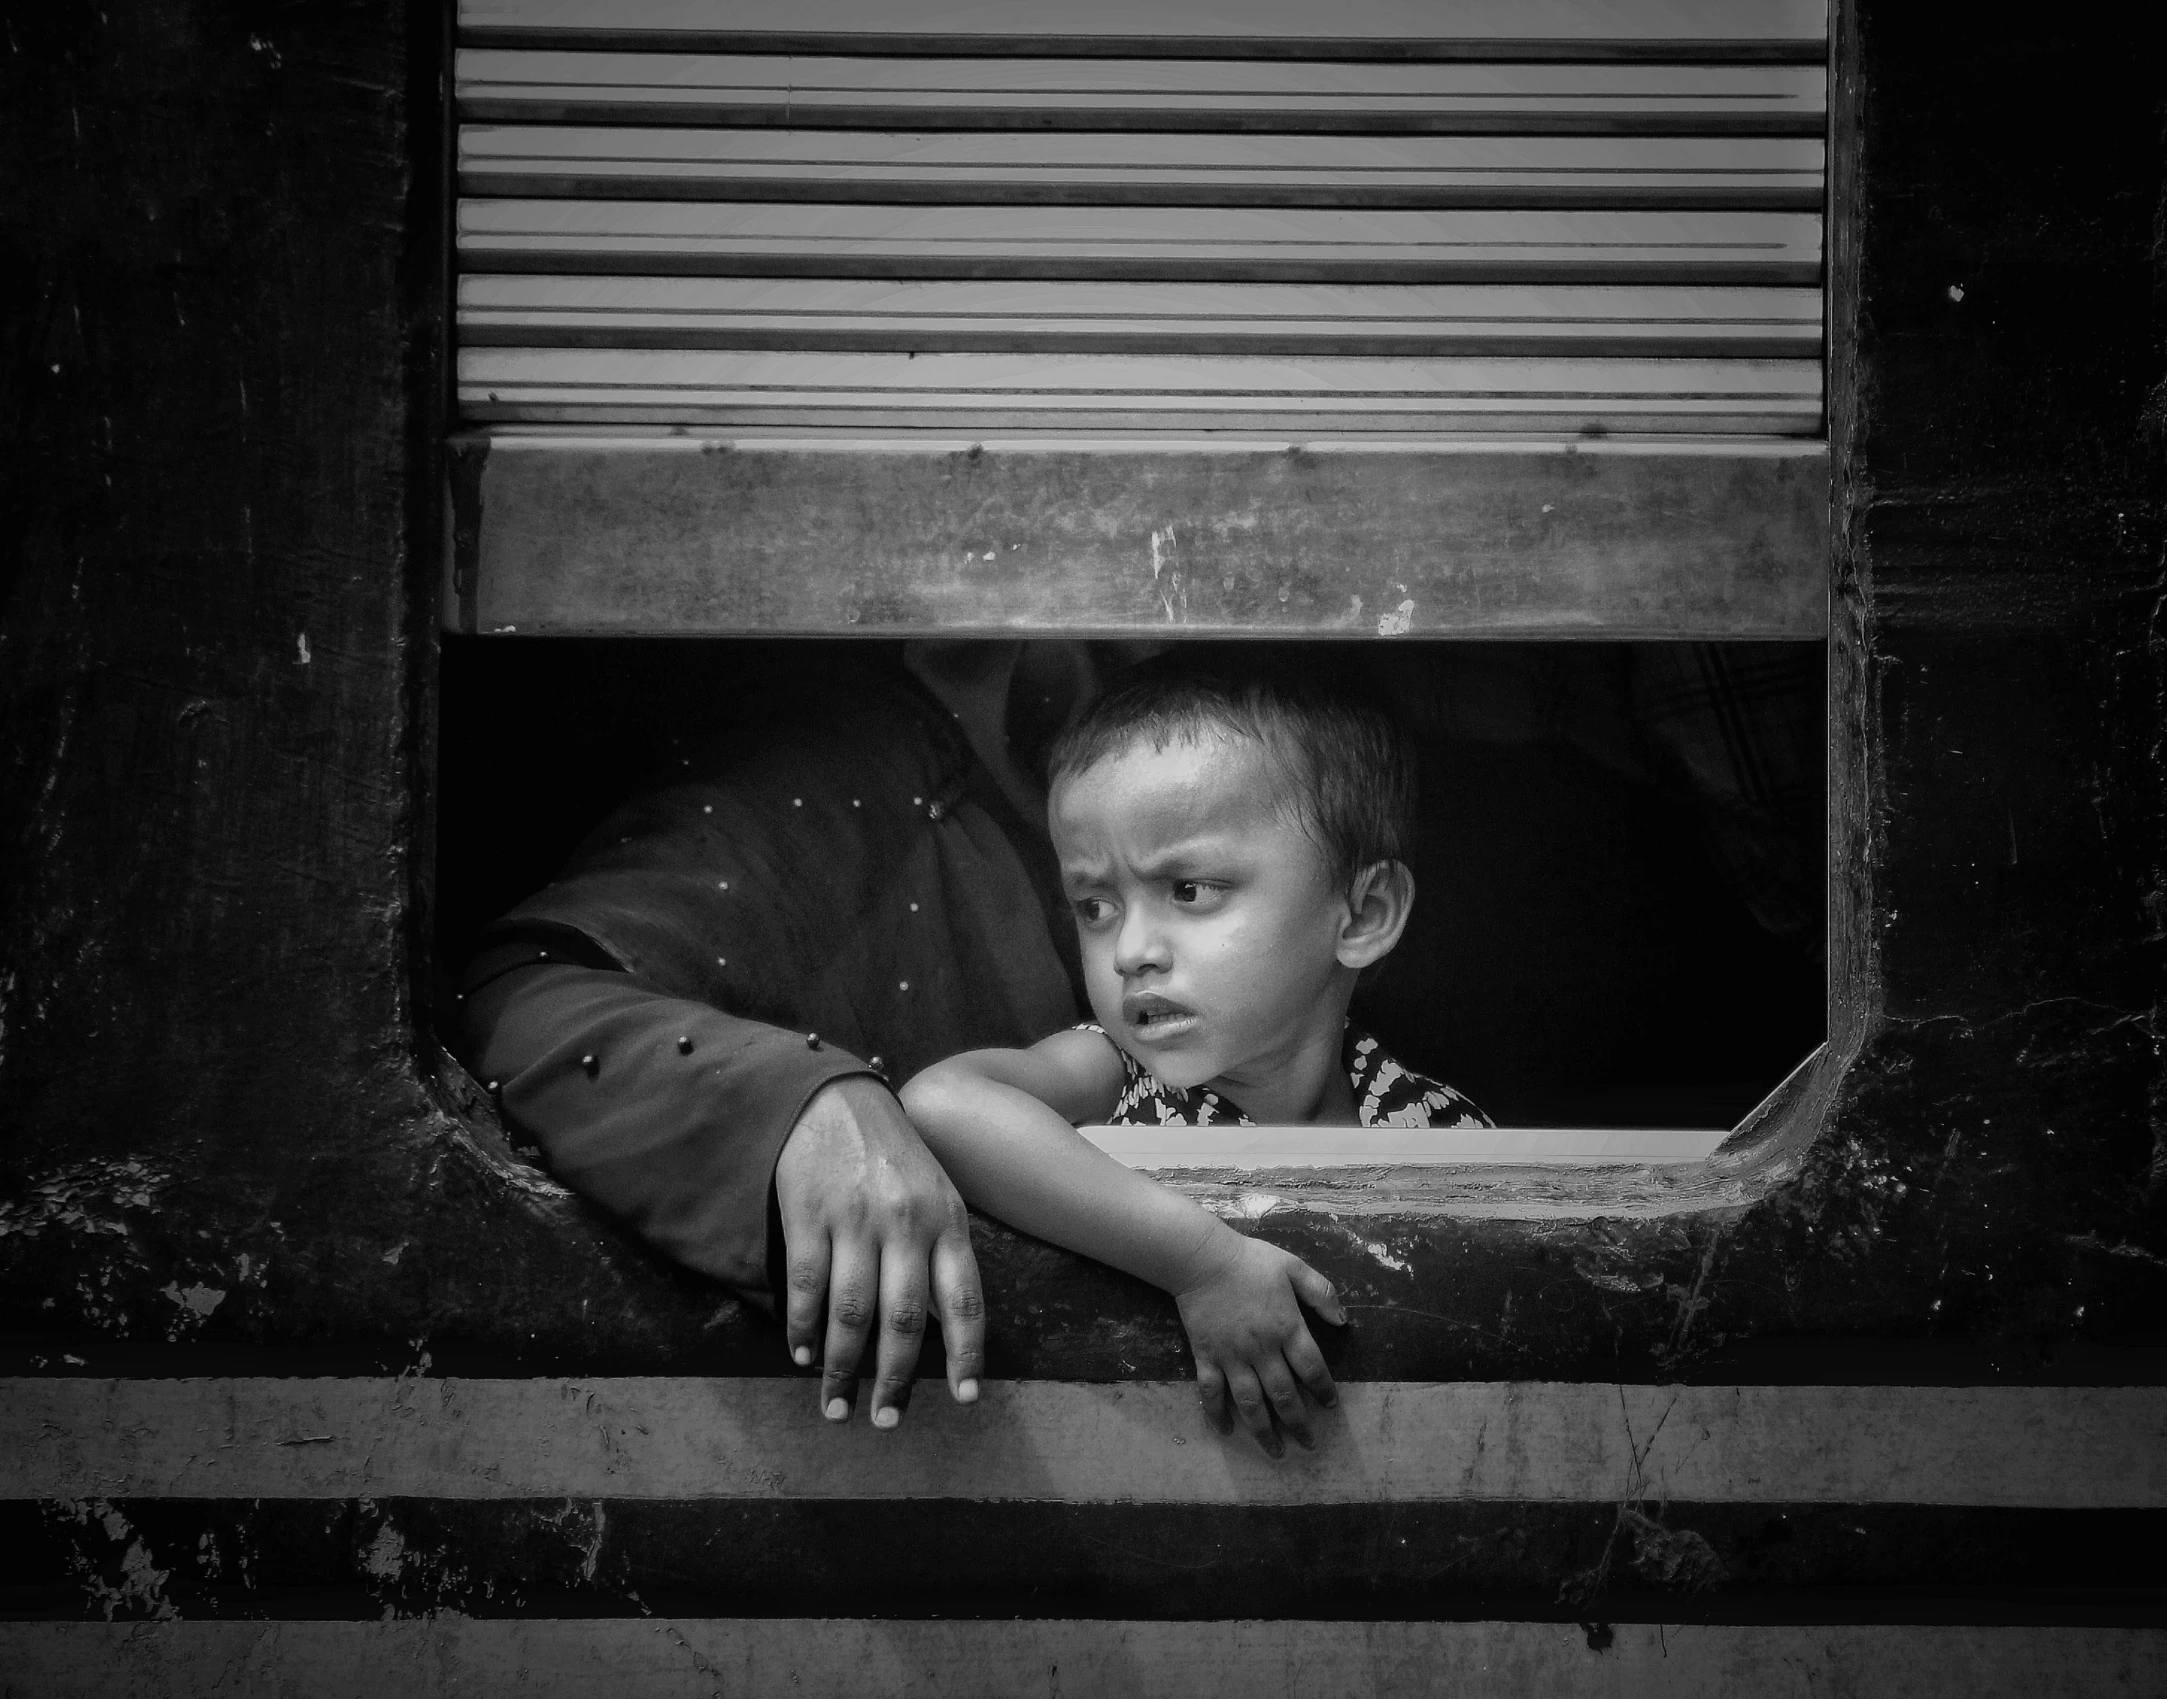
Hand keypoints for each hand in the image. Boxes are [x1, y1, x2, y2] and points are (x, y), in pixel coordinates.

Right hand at [773, 1075, 984, 1427]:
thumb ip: (943, 1255)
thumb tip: (943, 1332)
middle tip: (886, 1420)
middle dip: (895, 1379)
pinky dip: (804, 1328)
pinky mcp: (809, 1212)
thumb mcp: (937, 1196)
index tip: (964, 1398)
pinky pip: (807, 1284)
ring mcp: (855, 1218)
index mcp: (947, 1221)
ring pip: (851, 1312)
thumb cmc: (894, 1157)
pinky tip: (803, 1355)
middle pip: (904, 1319)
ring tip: (837, 1405)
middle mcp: (906, 1222)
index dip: (967, 1353)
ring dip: (843, 1367)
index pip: (965, 1299)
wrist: (838, 1099)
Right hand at [1172, 1226, 1345, 1458]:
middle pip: (1284, 1396)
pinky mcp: (1206, 1356)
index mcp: (1287, 1328)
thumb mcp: (1294, 1267)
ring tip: (1275, 1452)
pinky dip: (1217, 1413)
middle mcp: (1262, 1349)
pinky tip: (1225, 1431)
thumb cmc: (1250, 1261)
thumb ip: (1321, 1293)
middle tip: (1309, 1445)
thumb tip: (1343, 1321)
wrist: (1202, 1258)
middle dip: (1299, 1424)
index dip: (1323, 1390)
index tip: (1330, 1406)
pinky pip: (1211, 1392)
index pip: (1312, 1368)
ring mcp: (1232, 1357)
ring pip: (1250, 1403)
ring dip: (1264, 1431)